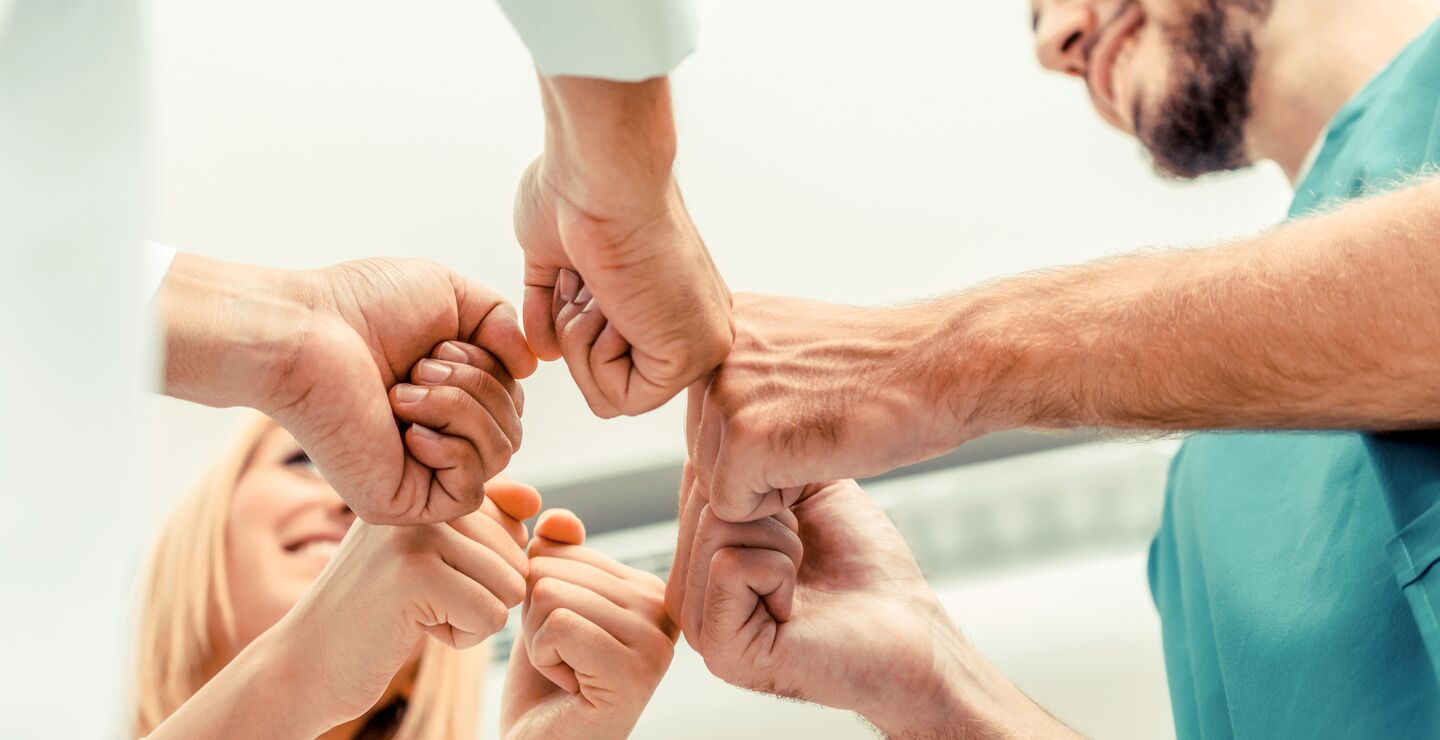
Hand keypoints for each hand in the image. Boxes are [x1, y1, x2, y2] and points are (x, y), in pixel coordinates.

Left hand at [162, 254, 536, 523]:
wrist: (302, 333)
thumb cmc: (361, 307)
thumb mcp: (454, 296)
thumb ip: (503, 323)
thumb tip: (532, 368)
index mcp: (446, 396)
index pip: (512, 401)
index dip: (495, 369)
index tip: (440, 345)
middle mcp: (436, 437)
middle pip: (513, 427)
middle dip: (479, 385)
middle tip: (420, 366)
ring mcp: (421, 473)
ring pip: (500, 454)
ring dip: (461, 407)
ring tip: (405, 388)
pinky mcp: (404, 502)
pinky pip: (471, 488)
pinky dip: (452, 446)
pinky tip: (406, 423)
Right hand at [277, 479, 540, 731]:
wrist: (301, 665)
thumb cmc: (374, 613)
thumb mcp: (428, 556)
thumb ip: (482, 524)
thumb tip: (534, 501)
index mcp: (425, 486)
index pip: (510, 520)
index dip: (483, 566)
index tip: (429, 576)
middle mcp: (421, 498)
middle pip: (517, 556)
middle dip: (480, 594)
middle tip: (417, 600)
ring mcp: (417, 532)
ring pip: (511, 586)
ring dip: (472, 616)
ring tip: (415, 612)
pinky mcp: (417, 575)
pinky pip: (492, 616)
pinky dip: (462, 638)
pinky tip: (414, 630)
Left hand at [503, 510, 676, 739]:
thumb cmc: (545, 684)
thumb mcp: (546, 605)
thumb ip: (556, 555)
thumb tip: (557, 519)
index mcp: (648, 588)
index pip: (563, 547)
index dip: (538, 593)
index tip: (567, 639)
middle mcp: (662, 610)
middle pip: (554, 568)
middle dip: (535, 617)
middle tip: (564, 660)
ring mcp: (655, 642)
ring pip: (551, 594)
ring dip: (537, 640)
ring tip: (567, 673)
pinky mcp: (635, 672)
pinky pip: (556, 626)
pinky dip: (543, 657)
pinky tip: (569, 686)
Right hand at [514, 76, 731, 416]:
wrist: (597, 168)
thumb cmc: (574, 190)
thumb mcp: (553, 256)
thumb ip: (552, 306)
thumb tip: (545, 351)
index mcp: (668, 300)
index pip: (610, 359)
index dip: (570, 324)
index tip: (578, 274)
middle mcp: (690, 324)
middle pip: (607, 385)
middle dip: (573, 336)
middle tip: (586, 282)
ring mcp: (697, 343)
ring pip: (609, 399)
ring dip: (579, 344)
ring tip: (596, 289)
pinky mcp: (691, 358)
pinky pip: (619, 400)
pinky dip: (593, 356)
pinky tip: (611, 305)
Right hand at [666, 466, 1065, 737]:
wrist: (909, 627)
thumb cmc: (865, 564)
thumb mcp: (802, 490)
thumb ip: (752, 456)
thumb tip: (713, 405)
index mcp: (699, 556)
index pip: (702, 477)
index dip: (763, 481)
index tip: (802, 521)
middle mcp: (687, 590)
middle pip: (707, 496)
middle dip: (773, 510)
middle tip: (808, 553)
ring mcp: (697, 623)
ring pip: (718, 523)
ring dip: (783, 540)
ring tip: (804, 574)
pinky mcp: (719, 647)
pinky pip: (731, 564)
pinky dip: (781, 569)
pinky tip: (799, 602)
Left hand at [687, 292, 975, 521]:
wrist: (944, 366)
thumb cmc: (884, 368)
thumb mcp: (795, 346)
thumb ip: (745, 368)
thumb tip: (709, 408)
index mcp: (718, 324)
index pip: (706, 415)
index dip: (760, 433)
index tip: (808, 406)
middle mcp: (709, 354)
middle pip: (704, 451)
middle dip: (758, 461)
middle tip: (819, 424)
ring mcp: (724, 394)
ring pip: (715, 482)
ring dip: (771, 481)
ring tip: (822, 436)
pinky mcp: (745, 441)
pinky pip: (735, 508)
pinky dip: (781, 502)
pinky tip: (822, 458)